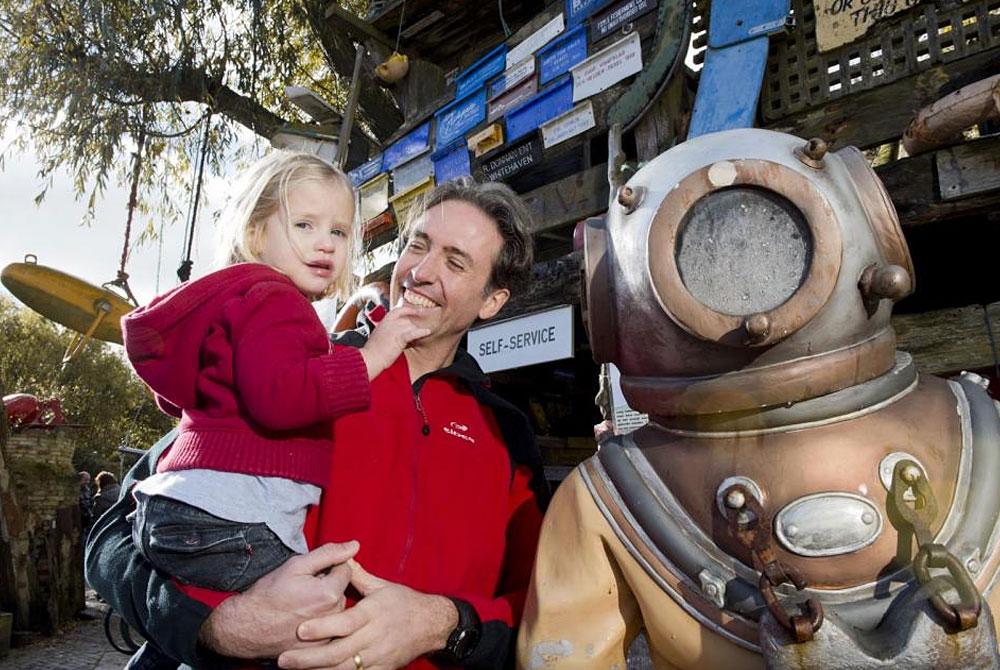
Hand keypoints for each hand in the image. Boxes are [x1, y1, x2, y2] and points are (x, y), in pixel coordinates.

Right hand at [199, 541, 358, 658]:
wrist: (246, 628)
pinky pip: (329, 627)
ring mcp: (327, 634)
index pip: (345, 570)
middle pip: (341, 590)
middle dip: (327, 586)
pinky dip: (319, 621)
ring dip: (324, 604)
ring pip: (335, 609)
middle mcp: (333, 616)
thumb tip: (354, 545)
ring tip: (300, 606)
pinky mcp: (320, 648)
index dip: (329, 567)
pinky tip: (301, 620)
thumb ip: (328, 553)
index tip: (311, 574)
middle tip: (303, 590)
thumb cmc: (268, 594)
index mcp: (330, 594)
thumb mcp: (296, 566)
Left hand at [276, 560, 457, 669]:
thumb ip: (359, 576)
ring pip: (344, 669)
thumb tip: (342, 557)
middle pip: (339, 651)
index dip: (324, 627)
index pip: (347, 622)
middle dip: (310, 658)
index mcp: (374, 613)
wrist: (432, 625)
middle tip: (284, 659)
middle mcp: (375, 637)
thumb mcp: (383, 586)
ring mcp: (378, 657)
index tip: (301, 629)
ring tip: (293, 669)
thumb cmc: (404, 603)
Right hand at [359, 306, 429, 379]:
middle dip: (415, 324)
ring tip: (423, 333)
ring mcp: (394, 329)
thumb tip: (394, 334)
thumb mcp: (378, 336)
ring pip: (411, 326)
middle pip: (407, 319)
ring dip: (417, 330)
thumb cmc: (373, 351)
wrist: (370, 358)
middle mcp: (390, 323)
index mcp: (384, 322)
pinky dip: (421, 332)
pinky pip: (413, 332)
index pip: (398, 310)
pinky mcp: (399, 337)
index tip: (416, 310)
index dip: (408, 310)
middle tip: (421, 326)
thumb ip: (386, 331)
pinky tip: (427, 331)